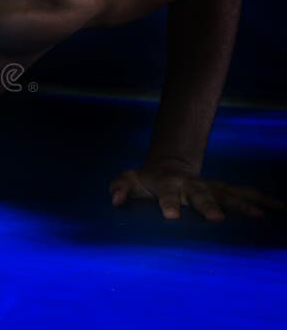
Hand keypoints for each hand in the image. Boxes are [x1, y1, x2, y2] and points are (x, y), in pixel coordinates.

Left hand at [109, 165, 285, 220]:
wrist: (169, 166)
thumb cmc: (148, 180)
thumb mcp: (129, 179)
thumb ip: (120, 187)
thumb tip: (114, 199)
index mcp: (168, 184)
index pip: (167, 194)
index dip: (168, 203)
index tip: (170, 216)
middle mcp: (192, 185)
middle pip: (202, 195)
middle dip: (209, 205)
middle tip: (216, 219)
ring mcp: (210, 187)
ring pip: (228, 194)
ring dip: (243, 204)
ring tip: (260, 215)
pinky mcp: (224, 191)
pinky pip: (244, 194)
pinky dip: (261, 200)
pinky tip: (277, 209)